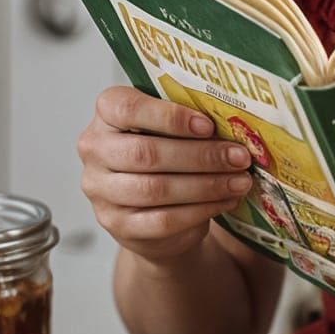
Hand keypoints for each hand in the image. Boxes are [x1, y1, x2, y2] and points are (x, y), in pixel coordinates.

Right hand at [78, 86, 252, 265]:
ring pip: (156, 189)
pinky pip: (162, 220)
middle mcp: (95, 150)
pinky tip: (225, 201)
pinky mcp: (118, 224)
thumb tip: (234, 123)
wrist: (150, 206)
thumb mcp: (170, 128)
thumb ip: (189, 120)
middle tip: (239, 157)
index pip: (127, 108)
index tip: (208, 125)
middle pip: (147, 153)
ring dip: (206, 185)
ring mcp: (101, 191)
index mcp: (105, 114)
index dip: (169, 117)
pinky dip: (200, 211)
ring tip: (239, 181)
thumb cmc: (164, 153)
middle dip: (200, 156)